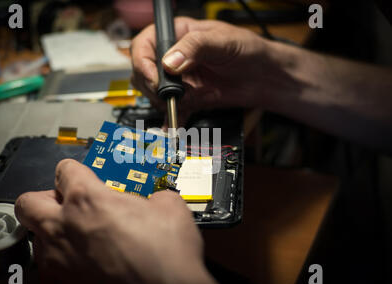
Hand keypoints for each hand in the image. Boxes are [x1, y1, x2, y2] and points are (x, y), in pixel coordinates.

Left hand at [15, 159, 226, 283]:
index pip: (64, 170)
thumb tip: (155, 201)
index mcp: (88, 199)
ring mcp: (56, 261)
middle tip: (64, 206)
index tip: (81, 178)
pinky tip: (85, 269)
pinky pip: (48, 271)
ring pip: (37, 239)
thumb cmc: (167, 258)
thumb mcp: (170, 208)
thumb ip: (152, 198)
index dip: (75, 172)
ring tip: (82, 243)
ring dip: (54, 235)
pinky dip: (62, 266)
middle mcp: (63, 227)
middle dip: (43, 201)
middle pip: (28, 202)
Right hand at [131, 17, 272, 125]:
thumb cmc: (247, 50)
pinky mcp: (188, 98)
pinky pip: (172, 111)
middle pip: (144, 72)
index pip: (144, 46)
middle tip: (170, 95)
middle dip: (154, 87)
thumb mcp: (221, 41)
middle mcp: (173, 57)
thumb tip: (170, 63)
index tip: (156, 79)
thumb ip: (194, 47)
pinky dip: (172, 119)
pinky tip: (175, 124)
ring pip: (155, 94)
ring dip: (164, 103)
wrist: (264, 77)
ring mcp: (179, 80)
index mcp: (176, 34)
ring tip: (184, 102)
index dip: (144, 63)